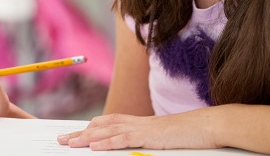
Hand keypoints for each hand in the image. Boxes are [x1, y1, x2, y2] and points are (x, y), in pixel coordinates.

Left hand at [56, 112, 219, 150]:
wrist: (207, 126)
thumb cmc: (189, 134)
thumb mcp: (162, 139)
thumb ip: (146, 141)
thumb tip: (135, 147)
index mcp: (139, 122)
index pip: (108, 122)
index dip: (90, 128)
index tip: (74, 134)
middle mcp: (136, 122)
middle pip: (102, 126)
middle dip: (80, 133)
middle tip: (62, 140)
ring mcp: (142, 128)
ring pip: (107, 132)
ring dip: (86, 138)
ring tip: (69, 144)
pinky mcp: (149, 136)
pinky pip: (123, 139)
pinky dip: (107, 143)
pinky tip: (94, 147)